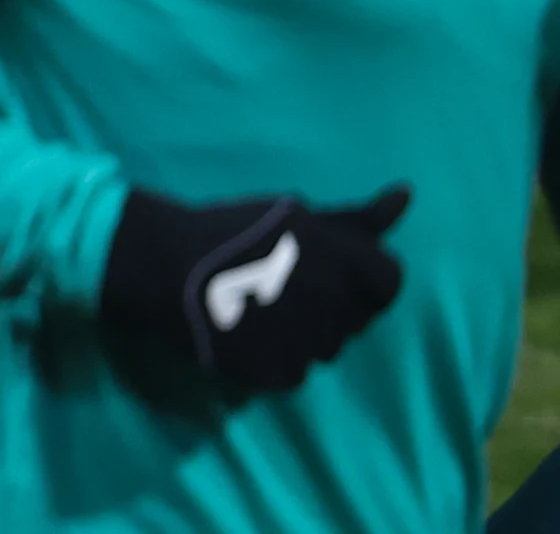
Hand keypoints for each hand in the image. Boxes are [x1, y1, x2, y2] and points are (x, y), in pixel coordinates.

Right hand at [100, 187, 407, 393]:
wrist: (161, 264)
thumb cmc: (231, 228)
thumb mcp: (296, 213)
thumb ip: (357, 217)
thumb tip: (408, 194)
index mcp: (345, 261)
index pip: (389, 282)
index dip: (362, 277)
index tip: (326, 269)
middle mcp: (337, 304)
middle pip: (357, 316)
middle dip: (333, 302)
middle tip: (285, 284)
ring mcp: (310, 344)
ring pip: (327, 346)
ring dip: (307, 331)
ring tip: (263, 309)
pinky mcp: (280, 374)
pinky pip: (296, 371)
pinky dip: (277, 356)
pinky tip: (249, 333)